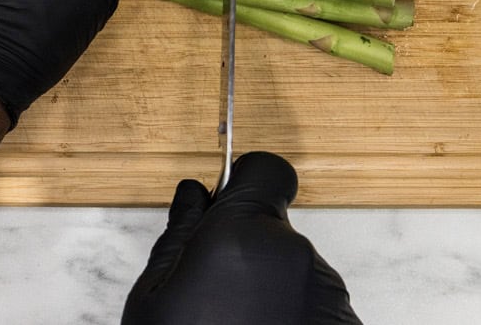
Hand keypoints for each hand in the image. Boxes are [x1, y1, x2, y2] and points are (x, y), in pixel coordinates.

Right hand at [123, 152, 361, 324]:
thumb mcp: (154, 301)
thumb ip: (177, 236)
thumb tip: (192, 195)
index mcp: (243, 235)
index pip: (266, 170)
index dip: (242, 184)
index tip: (223, 207)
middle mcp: (295, 257)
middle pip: (273, 227)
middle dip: (245, 248)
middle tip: (210, 295)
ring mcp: (326, 295)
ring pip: (294, 269)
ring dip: (269, 289)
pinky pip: (314, 305)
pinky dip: (292, 319)